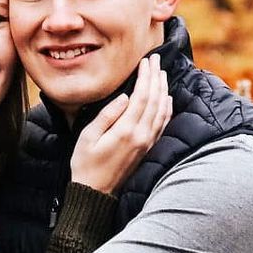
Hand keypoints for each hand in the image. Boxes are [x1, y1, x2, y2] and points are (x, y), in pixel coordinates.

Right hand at [70, 54, 172, 192]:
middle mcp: (141, 136)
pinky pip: (163, 124)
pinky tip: (167, 99)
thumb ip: (107, 115)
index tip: (147, 60)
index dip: (146, 76)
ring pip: (162, 111)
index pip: (142, 96)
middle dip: (157, 77)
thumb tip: (124, 96)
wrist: (95, 193)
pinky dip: (167, 109)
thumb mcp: (88, 137)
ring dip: (164, 90)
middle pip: (155, 100)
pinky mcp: (148, 149)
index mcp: (126, 130)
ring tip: (162, 74)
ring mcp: (147, 143)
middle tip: (157, 60)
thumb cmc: (85, 164)